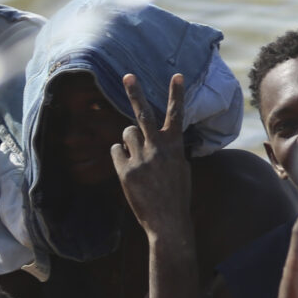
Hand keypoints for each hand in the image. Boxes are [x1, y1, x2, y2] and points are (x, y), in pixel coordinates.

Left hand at [112, 73, 190, 242]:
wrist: (168, 222)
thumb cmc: (177, 196)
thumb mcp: (181, 169)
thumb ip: (170, 151)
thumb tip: (158, 138)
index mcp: (174, 147)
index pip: (177, 115)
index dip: (176, 94)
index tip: (177, 75)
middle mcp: (157, 148)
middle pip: (143, 114)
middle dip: (136, 93)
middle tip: (128, 76)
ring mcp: (140, 158)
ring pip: (126, 133)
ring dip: (129, 140)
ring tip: (138, 156)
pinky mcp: (125, 171)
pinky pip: (116, 151)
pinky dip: (120, 156)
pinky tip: (129, 168)